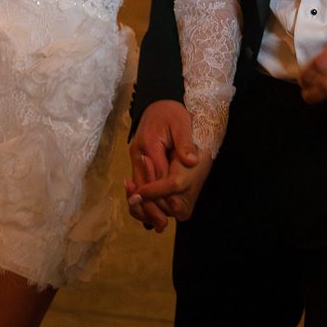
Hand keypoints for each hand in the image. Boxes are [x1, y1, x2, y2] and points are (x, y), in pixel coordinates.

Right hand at [126, 100, 199, 232]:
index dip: (165, 194)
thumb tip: (191, 161)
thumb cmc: (172, 111)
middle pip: (143, 185)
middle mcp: (138, 153)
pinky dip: (142, 197)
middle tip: (162, 225)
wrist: (158, 102)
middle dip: (152, 206)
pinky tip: (149, 211)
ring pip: (137, 186)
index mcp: (149, 144)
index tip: (173, 209)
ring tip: (156, 224)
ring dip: (145, 206)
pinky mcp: (137, 160)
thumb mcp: (181, 122)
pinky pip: (138, 182)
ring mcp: (135, 157)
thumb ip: (184, 142)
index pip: (157, 174)